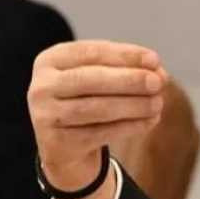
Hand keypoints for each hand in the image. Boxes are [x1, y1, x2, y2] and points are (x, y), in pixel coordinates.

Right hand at [28, 40, 166, 194]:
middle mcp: (41, 86)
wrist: (66, 146)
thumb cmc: (87, 99)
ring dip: (133, 105)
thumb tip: (158, 71)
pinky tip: (150, 121)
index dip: (125, 55)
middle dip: (129, 80)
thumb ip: (126, 69)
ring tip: (158, 103)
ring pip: (96, 108)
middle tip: (158, 82)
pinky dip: (130, 126)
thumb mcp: (100, 77)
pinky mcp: (56, 143)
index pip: (90, 52)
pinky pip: (100, 133)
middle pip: (90, 80)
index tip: (155, 60)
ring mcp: (45, 116)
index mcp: (50, 60)